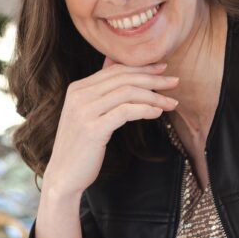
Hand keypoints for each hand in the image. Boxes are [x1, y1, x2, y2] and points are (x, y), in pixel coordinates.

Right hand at [42, 55, 178, 196]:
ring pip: (127, 93)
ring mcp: (84, 111)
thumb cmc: (81, 145)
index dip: (142, 68)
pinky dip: (145, 110)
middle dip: (153, 78)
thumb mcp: (87, 113)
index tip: (163, 69)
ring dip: (154, 96)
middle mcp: (79, 95)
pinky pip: (125, 112)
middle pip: (123, 78)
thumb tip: (113, 61)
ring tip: (171, 103)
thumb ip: (100, 90)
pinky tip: (157, 113)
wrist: (63, 175)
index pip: (115, 70)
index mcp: (77, 88)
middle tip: (175, 82)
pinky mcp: (93, 129)